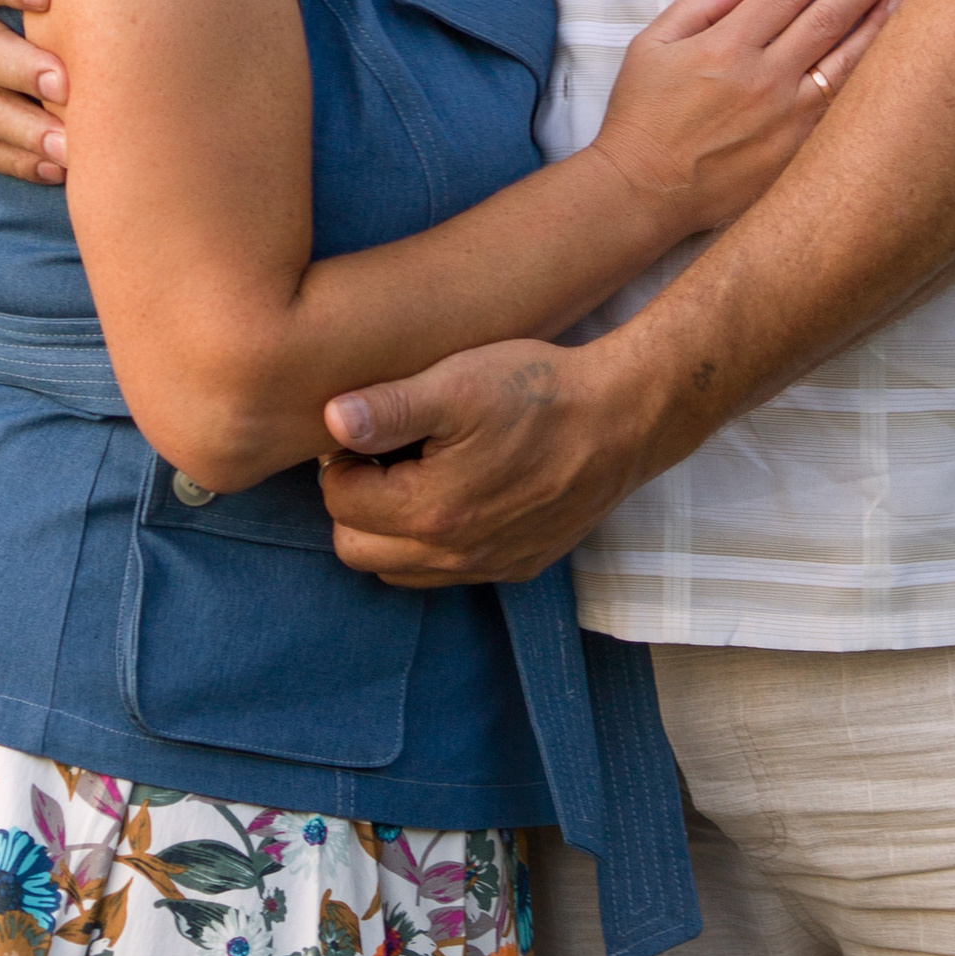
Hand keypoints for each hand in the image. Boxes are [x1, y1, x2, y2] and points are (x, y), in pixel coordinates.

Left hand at [319, 336, 645, 584]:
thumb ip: (389, 406)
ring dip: (391, 529)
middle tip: (386, 454)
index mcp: (430, 511)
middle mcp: (455, 555)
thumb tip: (331, 419)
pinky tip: (458, 492)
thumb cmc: (539, 393)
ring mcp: (489, 567)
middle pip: (357, 549)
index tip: (369, 429)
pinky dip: (435, 543)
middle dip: (357, 502)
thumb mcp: (459, 383)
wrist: (623, 418)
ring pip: (399, 569)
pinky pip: (449, 573)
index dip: (343, 459)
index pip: (339, 501)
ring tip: (418, 472)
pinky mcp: (518, 567)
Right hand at [591, 0, 896, 241]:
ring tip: (898, 3)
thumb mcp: (650, 45)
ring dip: (876, 29)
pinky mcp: (797, 152)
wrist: (644, 190)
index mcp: (726, 46)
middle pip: (826, 20)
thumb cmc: (641, 115)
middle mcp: (764, 78)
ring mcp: (787, 119)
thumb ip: (699, 4)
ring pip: (845, 63)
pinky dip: (865, 81)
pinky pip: (841, 109)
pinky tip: (884, 64)